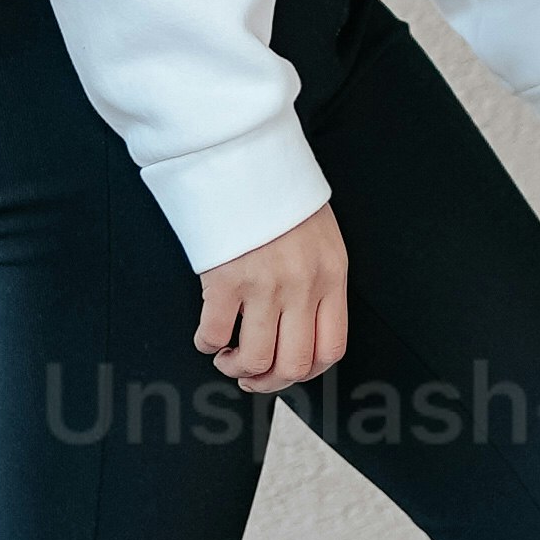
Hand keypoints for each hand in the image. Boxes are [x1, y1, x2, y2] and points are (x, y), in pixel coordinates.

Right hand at [196, 201, 349, 393]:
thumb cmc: (280, 194)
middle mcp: (302, 285)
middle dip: (269, 382)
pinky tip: (208, 334)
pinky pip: (214, 335)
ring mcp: (264, 285)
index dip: (307, 372)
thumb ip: (317, 280)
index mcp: (331, 275)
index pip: (332, 348)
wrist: (245, 157)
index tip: (287, 370)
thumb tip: (299, 326)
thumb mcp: (320, 236)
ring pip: (255, 360)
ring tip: (228, 356)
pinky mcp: (225, 279)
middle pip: (294, 364)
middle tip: (252, 375)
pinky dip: (208, 344)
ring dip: (237, 368)